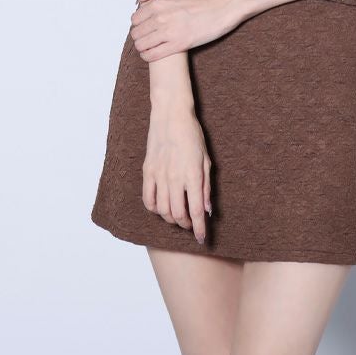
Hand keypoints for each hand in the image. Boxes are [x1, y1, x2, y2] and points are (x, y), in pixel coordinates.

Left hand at [130, 0, 239, 61]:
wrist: (221, 9)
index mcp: (158, 3)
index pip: (135, 18)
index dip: (138, 23)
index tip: (145, 25)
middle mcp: (160, 18)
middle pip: (136, 33)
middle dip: (139, 35)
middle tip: (147, 36)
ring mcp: (168, 32)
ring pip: (141, 45)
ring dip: (142, 46)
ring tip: (149, 45)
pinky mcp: (178, 45)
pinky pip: (153, 55)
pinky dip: (148, 56)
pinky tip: (151, 54)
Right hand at [143, 101, 211, 243]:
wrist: (171, 116)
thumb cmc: (192, 135)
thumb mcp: (206, 159)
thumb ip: (206, 186)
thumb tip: (207, 210)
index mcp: (192, 175)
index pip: (196, 210)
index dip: (199, 228)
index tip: (202, 238)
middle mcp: (174, 178)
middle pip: (177, 214)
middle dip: (185, 224)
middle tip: (191, 224)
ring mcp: (159, 175)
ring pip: (162, 210)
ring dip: (171, 218)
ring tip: (178, 216)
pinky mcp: (147, 171)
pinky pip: (147, 199)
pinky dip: (154, 209)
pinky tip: (161, 207)